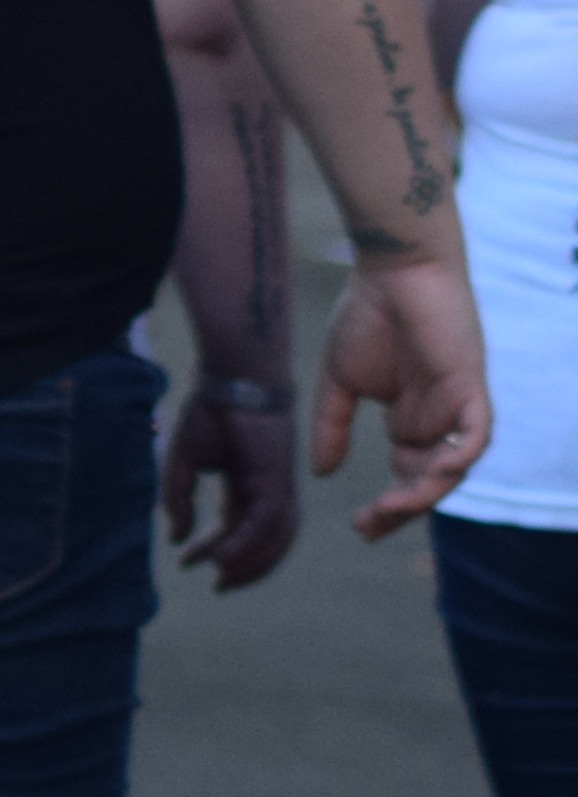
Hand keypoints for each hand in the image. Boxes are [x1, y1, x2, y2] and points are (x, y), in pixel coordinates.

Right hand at [158, 379, 302, 590]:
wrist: (232, 380)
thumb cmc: (208, 413)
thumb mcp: (183, 464)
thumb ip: (178, 501)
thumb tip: (176, 538)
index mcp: (247, 486)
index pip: (239, 530)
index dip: (216, 551)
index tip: (188, 562)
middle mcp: (267, 492)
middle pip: (266, 544)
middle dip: (244, 568)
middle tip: (218, 586)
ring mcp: (276, 488)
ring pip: (273, 541)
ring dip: (249, 565)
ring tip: (221, 579)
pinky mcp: (277, 483)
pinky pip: (264, 525)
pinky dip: (245, 545)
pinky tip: (220, 557)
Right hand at [323, 253, 496, 542]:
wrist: (393, 269)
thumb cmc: (366, 315)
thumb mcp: (340, 381)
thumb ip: (333, 425)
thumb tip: (322, 472)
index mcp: (410, 420)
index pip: (405, 476)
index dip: (387, 506)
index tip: (359, 528)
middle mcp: (437, 420)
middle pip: (428, 481)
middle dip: (401, 510)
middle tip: (368, 526)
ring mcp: (457, 406)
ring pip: (452, 467)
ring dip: (425, 493)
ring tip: (390, 508)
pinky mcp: (471, 387)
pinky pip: (476, 436)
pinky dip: (460, 458)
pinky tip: (434, 474)